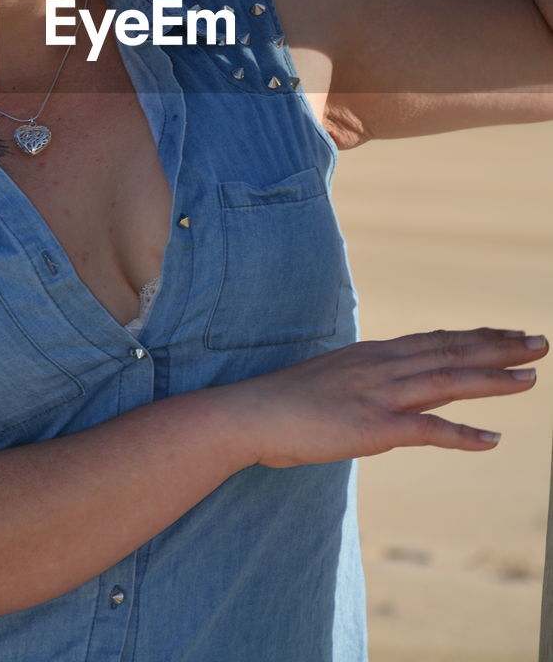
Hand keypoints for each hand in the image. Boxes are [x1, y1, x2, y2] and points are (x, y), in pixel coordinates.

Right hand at [220, 328, 547, 468]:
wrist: (249, 414)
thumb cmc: (283, 404)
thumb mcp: (331, 382)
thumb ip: (363, 383)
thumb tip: (383, 393)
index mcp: (374, 356)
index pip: (436, 340)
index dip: (476, 337)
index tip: (509, 333)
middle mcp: (383, 366)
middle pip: (451, 352)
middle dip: (499, 347)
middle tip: (540, 342)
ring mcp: (379, 395)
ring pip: (449, 381)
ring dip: (494, 379)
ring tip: (531, 377)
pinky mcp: (373, 427)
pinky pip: (427, 430)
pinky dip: (462, 435)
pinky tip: (492, 439)